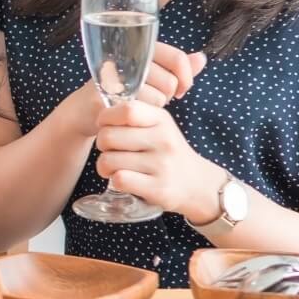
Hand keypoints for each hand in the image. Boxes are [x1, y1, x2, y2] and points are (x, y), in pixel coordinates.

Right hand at [62, 41, 206, 137]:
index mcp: (138, 46)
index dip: (186, 75)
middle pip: (170, 80)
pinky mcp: (107, 92)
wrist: (83, 111)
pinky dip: (141, 115)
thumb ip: (174, 66)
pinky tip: (132, 113)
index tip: (183, 88)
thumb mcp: (149, 77)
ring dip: (154, 107)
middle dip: (167, 95)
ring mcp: (115, 72)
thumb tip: (201, 58)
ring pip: (158, 95)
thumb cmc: (120, 92)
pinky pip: (141, 107)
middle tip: (154, 98)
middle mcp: (125, 55)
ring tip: (140, 105)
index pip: (176, 57)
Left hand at [91, 100, 225, 219]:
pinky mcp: (158, 188)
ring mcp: (162, 165)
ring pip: (108, 160)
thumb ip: (134, 117)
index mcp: (161, 120)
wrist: (197, 184)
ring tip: (115, 167)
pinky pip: (119, 179)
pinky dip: (115, 180)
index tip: (104, 126)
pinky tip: (124, 179)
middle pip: (108, 136)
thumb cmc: (168, 151)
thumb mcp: (159, 126)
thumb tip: (101, 117)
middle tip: (109, 150)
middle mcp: (163, 140)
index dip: (106, 118)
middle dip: (101, 144)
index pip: (126, 110)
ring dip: (104, 166)